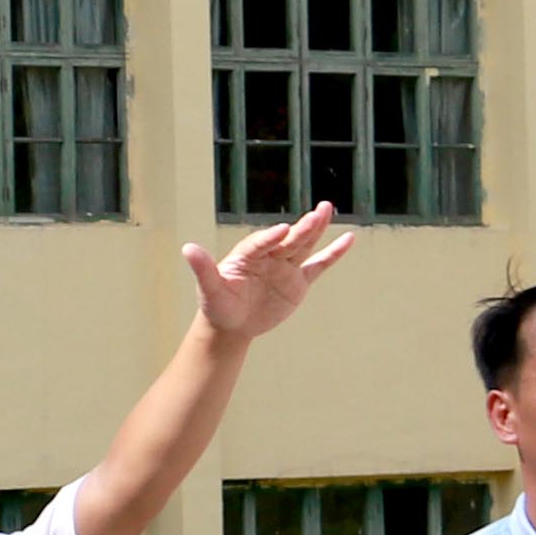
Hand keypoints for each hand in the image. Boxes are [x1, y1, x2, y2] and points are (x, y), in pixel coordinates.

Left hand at [184, 201, 356, 343]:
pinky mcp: (298, 282)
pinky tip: (348, 240)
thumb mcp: (209, 289)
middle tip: (319, 212)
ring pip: (304, 245)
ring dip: (316, 229)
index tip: (281, 230)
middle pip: (288, 239)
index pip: (260, 243)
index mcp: (247, 255)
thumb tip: (187, 248)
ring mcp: (285, 267)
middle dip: (303, 227)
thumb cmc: (218, 305)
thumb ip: (203, 269)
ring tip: (326, 209)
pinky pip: (318, 265)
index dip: (270, 237)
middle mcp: (269, 255)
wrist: (232, 325)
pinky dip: (333, 254)